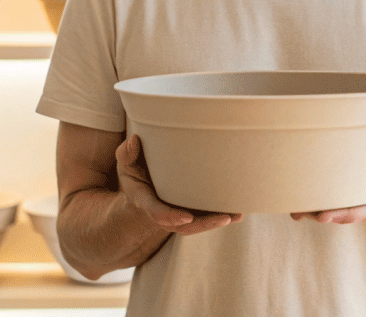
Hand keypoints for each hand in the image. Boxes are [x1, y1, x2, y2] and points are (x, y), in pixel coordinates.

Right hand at [116, 134, 242, 235]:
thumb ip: (127, 154)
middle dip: (205, 224)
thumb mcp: (126, 165)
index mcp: (146, 202)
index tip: (186, 218)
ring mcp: (178, 215)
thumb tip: (134, 140)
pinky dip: (220, 216)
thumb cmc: (136, 174)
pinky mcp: (190, 212)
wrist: (141, 192)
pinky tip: (239, 211)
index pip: (157, 213)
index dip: (170, 217)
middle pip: (184, 226)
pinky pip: (205, 218)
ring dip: (217, 221)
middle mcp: (164, 213)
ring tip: (237, 214)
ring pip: (198, 224)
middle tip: (225, 218)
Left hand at [291, 136, 365, 224]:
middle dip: (326, 216)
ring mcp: (351, 203)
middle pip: (343, 214)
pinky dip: (310, 206)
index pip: (364, 211)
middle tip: (308, 214)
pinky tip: (294, 205)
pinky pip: (324, 204)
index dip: (347, 214)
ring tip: (296, 211)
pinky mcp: (340, 198)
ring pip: (331, 211)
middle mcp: (364, 205)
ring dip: (313, 213)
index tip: (329, 216)